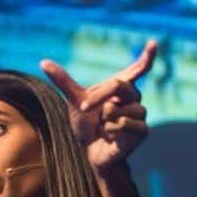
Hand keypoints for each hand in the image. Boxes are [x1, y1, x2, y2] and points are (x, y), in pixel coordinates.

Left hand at [39, 38, 157, 173]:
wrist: (90, 153)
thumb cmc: (86, 126)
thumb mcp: (74, 101)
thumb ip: (64, 81)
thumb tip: (43, 62)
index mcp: (121, 87)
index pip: (138, 68)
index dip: (148, 56)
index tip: (153, 42)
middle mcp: (133, 97)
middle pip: (119, 86)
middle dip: (97, 98)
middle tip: (84, 108)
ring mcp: (140, 113)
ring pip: (119, 110)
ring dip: (104, 120)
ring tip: (104, 128)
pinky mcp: (143, 130)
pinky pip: (126, 124)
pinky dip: (113, 131)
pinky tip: (111, 136)